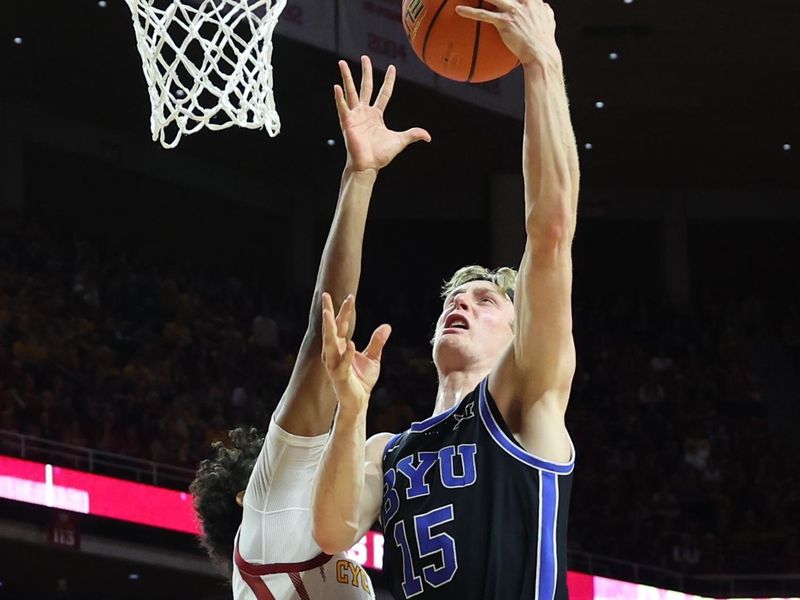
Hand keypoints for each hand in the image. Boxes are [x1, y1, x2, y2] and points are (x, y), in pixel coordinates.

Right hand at [321, 292, 391, 413]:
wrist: (359, 402)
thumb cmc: (361, 380)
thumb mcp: (373, 358)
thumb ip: (377, 342)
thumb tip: (386, 326)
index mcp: (339, 347)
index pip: (340, 325)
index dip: (343, 311)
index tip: (349, 296)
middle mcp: (332, 354)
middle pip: (330, 329)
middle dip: (328, 312)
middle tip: (326, 296)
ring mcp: (333, 365)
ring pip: (329, 344)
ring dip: (329, 329)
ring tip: (329, 314)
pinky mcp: (339, 377)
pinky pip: (342, 364)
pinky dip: (346, 354)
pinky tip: (350, 343)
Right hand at [335, 56, 430, 173]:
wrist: (368, 165)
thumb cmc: (381, 155)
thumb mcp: (399, 141)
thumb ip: (412, 135)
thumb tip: (428, 137)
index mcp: (377, 115)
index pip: (384, 93)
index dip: (389, 81)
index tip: (392, 67)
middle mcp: (365, 112)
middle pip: (366, 87)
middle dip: (366, 72)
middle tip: (365, 57)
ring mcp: (355, 116)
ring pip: (351, 92)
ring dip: (346, 77)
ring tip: (342, 63)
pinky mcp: (347, 122)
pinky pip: (342, 107)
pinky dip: (339, 98)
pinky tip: (337, 87)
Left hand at [455, 0, 560, 69]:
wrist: (541, 54)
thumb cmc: (545, 40)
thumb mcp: (549, 20)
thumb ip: (544, 10)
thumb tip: (543, 6)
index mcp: (532, 0)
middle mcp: (523, 1)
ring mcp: (513, 10)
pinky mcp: (504, 22)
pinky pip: (483, 14)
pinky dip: (469, 11)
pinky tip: (458, 10)